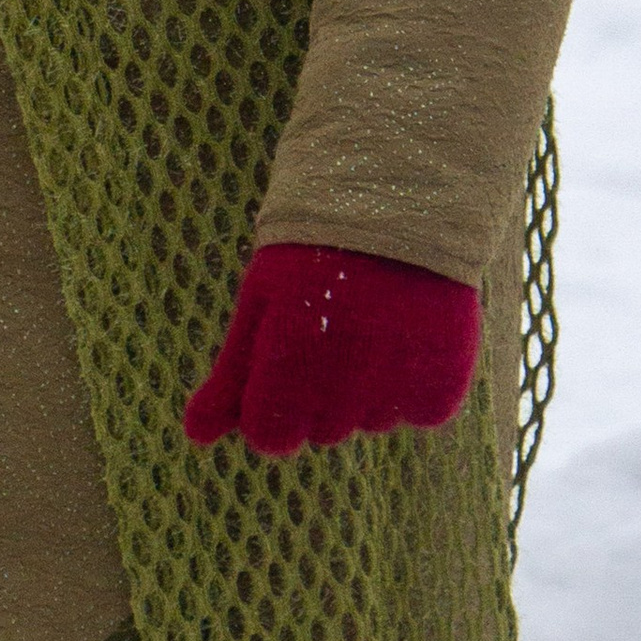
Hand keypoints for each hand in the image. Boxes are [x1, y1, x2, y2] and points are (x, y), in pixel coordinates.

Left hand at [182, 241, 481, 458]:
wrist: (401, 203)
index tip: (282, 366)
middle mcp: (345, 384)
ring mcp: (398, 389)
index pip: (270, 438)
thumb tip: (195, 438)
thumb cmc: (313, 253)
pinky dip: (414, 384)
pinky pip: (419, 412)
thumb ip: (230, 378)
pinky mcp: (445, 386)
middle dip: (319, 393)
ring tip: (373, 322)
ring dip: (367, 388)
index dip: (271, 407)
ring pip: (371, 421)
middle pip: (321, 431)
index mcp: (290, 361)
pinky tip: (409, 335)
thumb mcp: (261, 304)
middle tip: (332, 328)